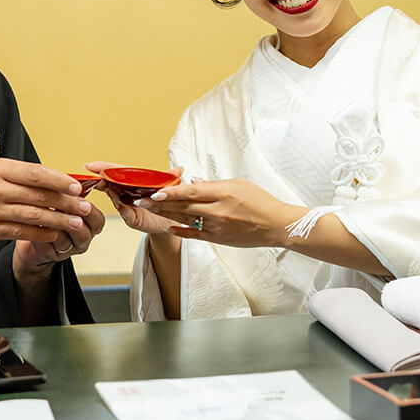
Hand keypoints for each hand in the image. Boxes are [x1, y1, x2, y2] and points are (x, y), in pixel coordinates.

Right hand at [0, 158, 91, 244]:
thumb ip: (10, 172)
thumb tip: (42, 177)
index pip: (35, 173)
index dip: (59, 180)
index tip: (75, 185)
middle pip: (39, 195)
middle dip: (65, 201)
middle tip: (84, 205)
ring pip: (33, 215)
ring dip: (58, 220)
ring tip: (76, 221)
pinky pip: (19, 232)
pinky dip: (39, 234)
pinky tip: (53, 234)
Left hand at [13, 199, 106, 269]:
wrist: (35, 234)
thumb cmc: (52, 212)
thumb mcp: (65, 200)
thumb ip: (70, 193)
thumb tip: (67, 179)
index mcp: (92, 225)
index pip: (97, 219)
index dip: (87, 208)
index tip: (76, 196)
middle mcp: (82, 240)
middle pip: (82, 232)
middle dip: (69, 217)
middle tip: (57, 204)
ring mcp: (66, 250)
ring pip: (62, 239)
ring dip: (52, 224)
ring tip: (41, 210)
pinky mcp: (49, 255)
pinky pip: (45, 245)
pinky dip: (37, 232)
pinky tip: (31, 221)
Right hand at [85, 161, 184, 235]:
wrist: (170, 221)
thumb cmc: (166, 201)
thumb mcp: (168, 188)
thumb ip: (170, 179)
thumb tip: (179, 169)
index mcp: (132, 181)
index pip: (116, 171)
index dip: (104, 167)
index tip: (91, 165)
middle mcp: (126, 192)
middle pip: (110, 182)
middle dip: (100, 179)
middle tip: (93, 177)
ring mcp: (126, 204)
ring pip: (114, 196)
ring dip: (109, 191)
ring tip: (103, 186)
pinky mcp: (131, 218)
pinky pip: (124, 213)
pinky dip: (121, 208)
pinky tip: (119, 204)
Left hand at [137, 177, 303, 246]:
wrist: (276, 225)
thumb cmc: (260, 201)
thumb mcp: (239, 183)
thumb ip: (214, 184)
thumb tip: (194, 181)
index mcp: (222, 192)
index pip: (191, 191)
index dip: (171, 191)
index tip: (155, 191)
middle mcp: (217, 210)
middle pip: (183, 206)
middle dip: (160, 204)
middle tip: (142, 200)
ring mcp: (217, 226)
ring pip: (185, 220)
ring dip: (166, 215)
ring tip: (150, 210)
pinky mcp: (218, 239)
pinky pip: (194, 235)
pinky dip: (180, 230)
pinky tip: (169, 226)